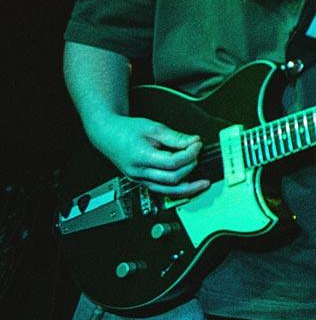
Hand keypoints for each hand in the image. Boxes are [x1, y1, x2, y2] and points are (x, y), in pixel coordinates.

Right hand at [90, 115, 208, 196]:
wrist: (108, 134)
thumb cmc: (126, 130)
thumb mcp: (153, 128)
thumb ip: (175, 137)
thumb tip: (194, 141)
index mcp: (141, 157)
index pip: (172, 162)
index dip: (189, 154)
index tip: (197, 144)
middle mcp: (139, 172)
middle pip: (172, 178)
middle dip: (190, 167)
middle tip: (198, 154)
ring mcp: (139, 179)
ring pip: (167, 191)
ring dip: (188, 188)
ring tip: (203, 184)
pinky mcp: (141, 182)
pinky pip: (162, 190)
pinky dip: (177, 189)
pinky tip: (189, 185)